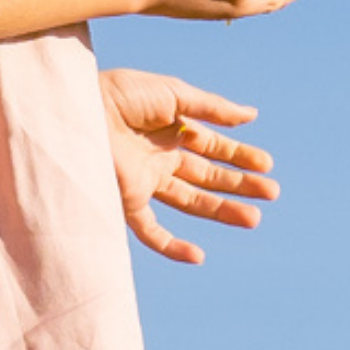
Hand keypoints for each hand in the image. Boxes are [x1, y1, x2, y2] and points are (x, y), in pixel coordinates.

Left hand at [99, 69, 279, 264]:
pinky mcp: (125, 200)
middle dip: (239, 185)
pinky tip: (198, 256)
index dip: (238, 155)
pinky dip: (171, 246)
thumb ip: (212, 108)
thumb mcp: (173, 93)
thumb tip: (252, 115)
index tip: (266, 164)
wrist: (77, 110)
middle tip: (272, 192)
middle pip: (205, 175)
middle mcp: (158, 156)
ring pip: (189, 201)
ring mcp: (143, 179)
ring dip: (221, 211)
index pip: (210, 146)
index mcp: (168, 127)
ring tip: (254, 218)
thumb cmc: (118, 94)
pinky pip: (150, 230)